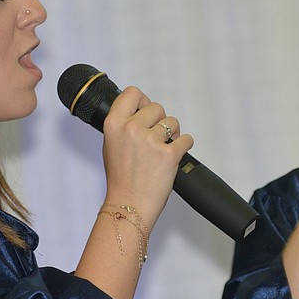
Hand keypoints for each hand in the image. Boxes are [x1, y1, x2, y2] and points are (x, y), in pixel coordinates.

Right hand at [100, 86, 193, 227]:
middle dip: (160, 121)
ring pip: (173, 122)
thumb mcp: (111, 144)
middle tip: (155, 138)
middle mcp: (131, 129)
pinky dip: (184, 146)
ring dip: (172, 134)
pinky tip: (174, 155)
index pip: (132, 93)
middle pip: (157, 107)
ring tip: (163, 150)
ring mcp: (150, 141)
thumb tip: (139, 110)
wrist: (129, 205)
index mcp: (114, 124)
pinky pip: (186, 139)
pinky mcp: (168, 153)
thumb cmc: (121, 179)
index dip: (142, 101)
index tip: (145, 110)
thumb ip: (123, 125)